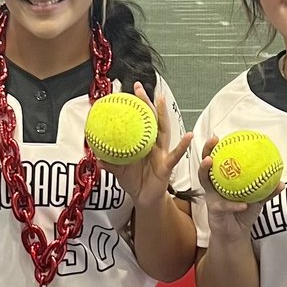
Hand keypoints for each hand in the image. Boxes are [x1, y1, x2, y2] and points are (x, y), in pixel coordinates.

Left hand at [103, 83, 192, 209]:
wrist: (144, 199)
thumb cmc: (134, 182)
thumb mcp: (118, 171)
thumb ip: (110, 164)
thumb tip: (97, 158)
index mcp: (142, 143)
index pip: (138, 121)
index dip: (133, 108)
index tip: (124, 92)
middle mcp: (153, 144)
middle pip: (150, 119)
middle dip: (146, 102)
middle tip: (138, 87)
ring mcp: (162, 152)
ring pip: (163, 130)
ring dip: (162, 114)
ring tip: (161, 99)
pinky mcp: (168, 164)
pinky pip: (176, 154)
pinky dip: (183, 145)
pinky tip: (189, 136)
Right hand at [197, 136, 273, 240]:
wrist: (235, 232)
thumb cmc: (244, 212)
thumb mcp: (258, 199)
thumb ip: (268, 191)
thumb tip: (282, 182)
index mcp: (224, 179)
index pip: (219, 159)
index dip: (218, 147)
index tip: (222, 135)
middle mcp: (214, 185)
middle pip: (206, 164)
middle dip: (206, 150)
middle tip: (213, 140)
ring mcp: (211, 195)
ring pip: (205, 180)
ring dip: (206, 169)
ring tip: (210, 161)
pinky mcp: (213, 209)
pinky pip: (223, 204)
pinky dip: (234, 204)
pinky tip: (243, 204)